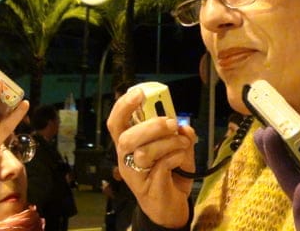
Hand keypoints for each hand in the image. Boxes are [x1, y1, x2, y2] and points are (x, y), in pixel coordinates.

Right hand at [106, 85, 197, 227]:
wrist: (172, 206)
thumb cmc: (170, 173)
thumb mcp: (178, 148)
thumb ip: (180, 134)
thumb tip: (184, 126)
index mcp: (129, 144)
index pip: (116, 122)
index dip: (123, 106)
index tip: (140, 93)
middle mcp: (126, 158)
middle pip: (126, 138)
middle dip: (151, 126)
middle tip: (171, 124)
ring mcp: (134, 175)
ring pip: (143, 152)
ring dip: (168, 143)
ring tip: (182, 144)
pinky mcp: (147, 188)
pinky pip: (160, 166)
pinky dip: (175, 157)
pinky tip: (181, 159)